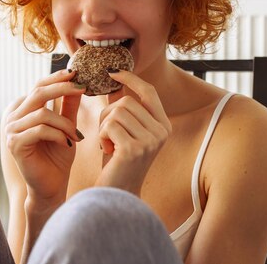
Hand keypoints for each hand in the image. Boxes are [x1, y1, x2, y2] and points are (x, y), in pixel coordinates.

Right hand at [4, 69, 84, 202]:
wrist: (51, 186)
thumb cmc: (59, 157)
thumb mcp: (67, 127)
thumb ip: (69, 106)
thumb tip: (77, 82)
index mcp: (24, 110)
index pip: (38, 86)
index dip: (56, 78)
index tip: (75, 73)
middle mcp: (14, 117)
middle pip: (38, 93)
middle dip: (62, 88)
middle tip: (81, 88)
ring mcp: (12, 130)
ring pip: (42, 114)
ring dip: (65, 123)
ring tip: (77, 136)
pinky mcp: (15, 144)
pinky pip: (40, 130)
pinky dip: (58, 135)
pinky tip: (68, 144)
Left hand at [95, 70, 171, 194]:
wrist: (116, 194)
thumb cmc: (118, 162)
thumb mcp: (125, 131)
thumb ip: (124, 107)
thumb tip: (115, 79)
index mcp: (164, 126)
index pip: (149, 91)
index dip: (131, 79)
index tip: (112, 72)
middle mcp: (162, 132)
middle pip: (127, 101)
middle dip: (108, 114)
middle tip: (107, 134)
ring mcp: (150, 141)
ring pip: (116, 112)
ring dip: (104, 126)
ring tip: (108, 144)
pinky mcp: (134, 149)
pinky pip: (108, 125)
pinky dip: (101, 137)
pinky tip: (107, 151)